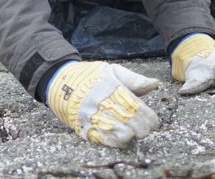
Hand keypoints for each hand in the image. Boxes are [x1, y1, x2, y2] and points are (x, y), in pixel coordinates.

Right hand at [46, 61, 160, 147]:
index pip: (137, 108)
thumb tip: (155, 84)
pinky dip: (116, 142)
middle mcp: (101, 102)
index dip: (150, 118)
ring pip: (120, 134)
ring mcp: (91, 116)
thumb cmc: (90, 76)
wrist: (59, 82)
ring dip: (130, 136)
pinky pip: (104, 140)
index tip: (152, 121)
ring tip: (132, 133)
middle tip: (144, 129)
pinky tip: (121, 139)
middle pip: (131, 123)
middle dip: (142, 129)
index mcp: (111, 87)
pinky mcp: (83, 128)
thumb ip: (134, 79)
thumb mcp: (111, 70)